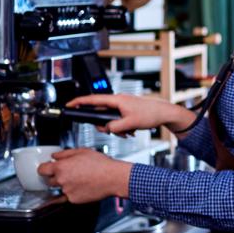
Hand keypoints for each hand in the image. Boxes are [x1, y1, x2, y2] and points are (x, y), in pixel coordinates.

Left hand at [37, 148, 132, 202]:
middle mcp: (62, 180)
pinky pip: (69, 197)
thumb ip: (64, 153)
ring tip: (79, 179)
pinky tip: (83, 186)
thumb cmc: (100, 164)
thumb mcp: (81, 151)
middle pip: (49, 181)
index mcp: (61, 167)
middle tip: (69, 173)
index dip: (44, 168)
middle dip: (56, 177)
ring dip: (65, 185)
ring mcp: (67, 191)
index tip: (47, 168)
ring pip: (60, 189)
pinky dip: (73, 192)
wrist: (113, 178)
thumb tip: (55, 156)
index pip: (42, 170)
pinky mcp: (74, 200)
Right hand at [67, 94, 195, 134]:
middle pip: (101, 114)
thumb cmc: (150, 114)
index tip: (69, 105)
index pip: (93, 100)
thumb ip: (115, 127)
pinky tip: (131, 131)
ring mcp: (122, 106)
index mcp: (116, 100)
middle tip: (113, 131)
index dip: (79, 102)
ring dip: (116, 129)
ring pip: (110, 120)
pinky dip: (122, 129)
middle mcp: (117, 101)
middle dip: (105, 126)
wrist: (164, 113)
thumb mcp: (130, 124)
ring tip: (127, 132)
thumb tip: (106, 129)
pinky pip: (117, 121)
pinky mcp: (126, 112)